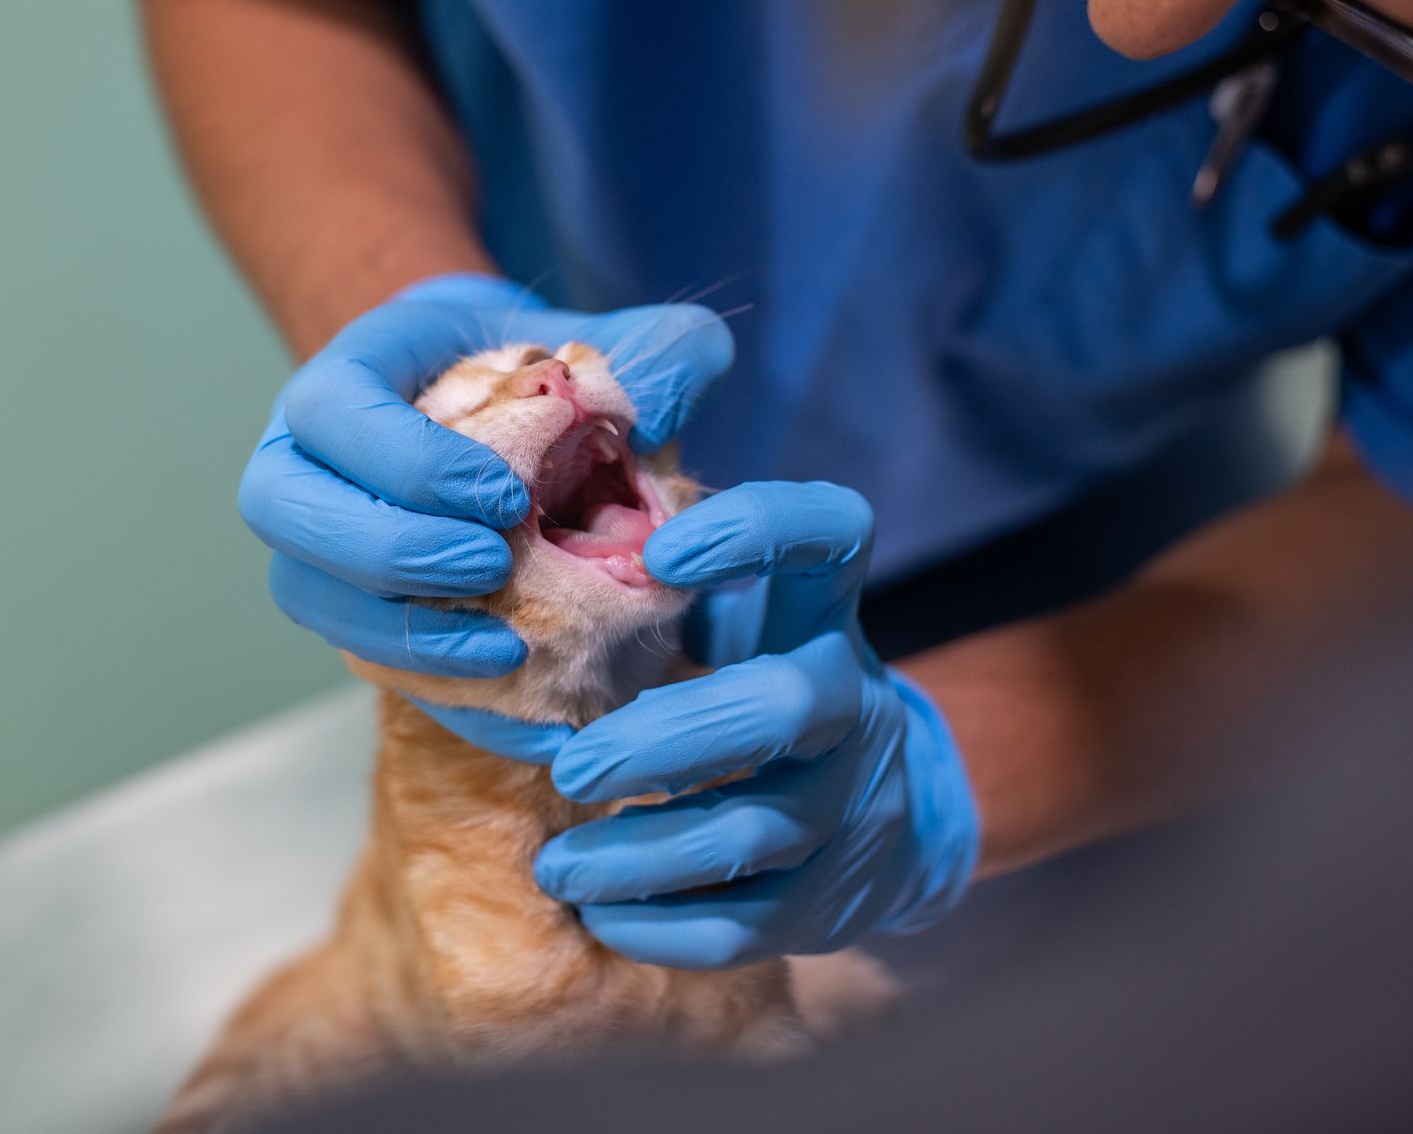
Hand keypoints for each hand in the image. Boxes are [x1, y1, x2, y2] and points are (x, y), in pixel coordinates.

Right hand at [238, 273, 733, 677]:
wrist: (518, 420)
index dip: (404, 460)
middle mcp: (307, 459)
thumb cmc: (549, 371)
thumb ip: (659, 349)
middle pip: (284, 510)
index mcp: (351, 376)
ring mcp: (318, 543)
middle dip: (387, 549)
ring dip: (400, 634)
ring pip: (309, 596)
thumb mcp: (612, 338)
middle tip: (493, 567)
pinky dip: (443, 695)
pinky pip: (367, 663)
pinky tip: (530, 714)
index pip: (330, 409)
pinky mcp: (354, 614)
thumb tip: (661, 416)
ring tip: (508, 651)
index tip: (506, 496)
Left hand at [528, 482, 979, 968]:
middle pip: (784, 705)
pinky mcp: (831, 899)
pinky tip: (600, 916)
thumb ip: (655, 553)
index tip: (665, 550)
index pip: (830, 533)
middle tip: (570, 766)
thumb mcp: (732, 608)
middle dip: (670, 737)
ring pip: (757, 830)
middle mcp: (848, 697)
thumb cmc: (750, 677)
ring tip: (555, 867)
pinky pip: (750, 926)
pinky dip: (664, 928)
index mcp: (821, 608)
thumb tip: (530, 485)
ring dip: (643, 853)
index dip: (760, 531)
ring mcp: (850, 802)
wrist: (881, 812)